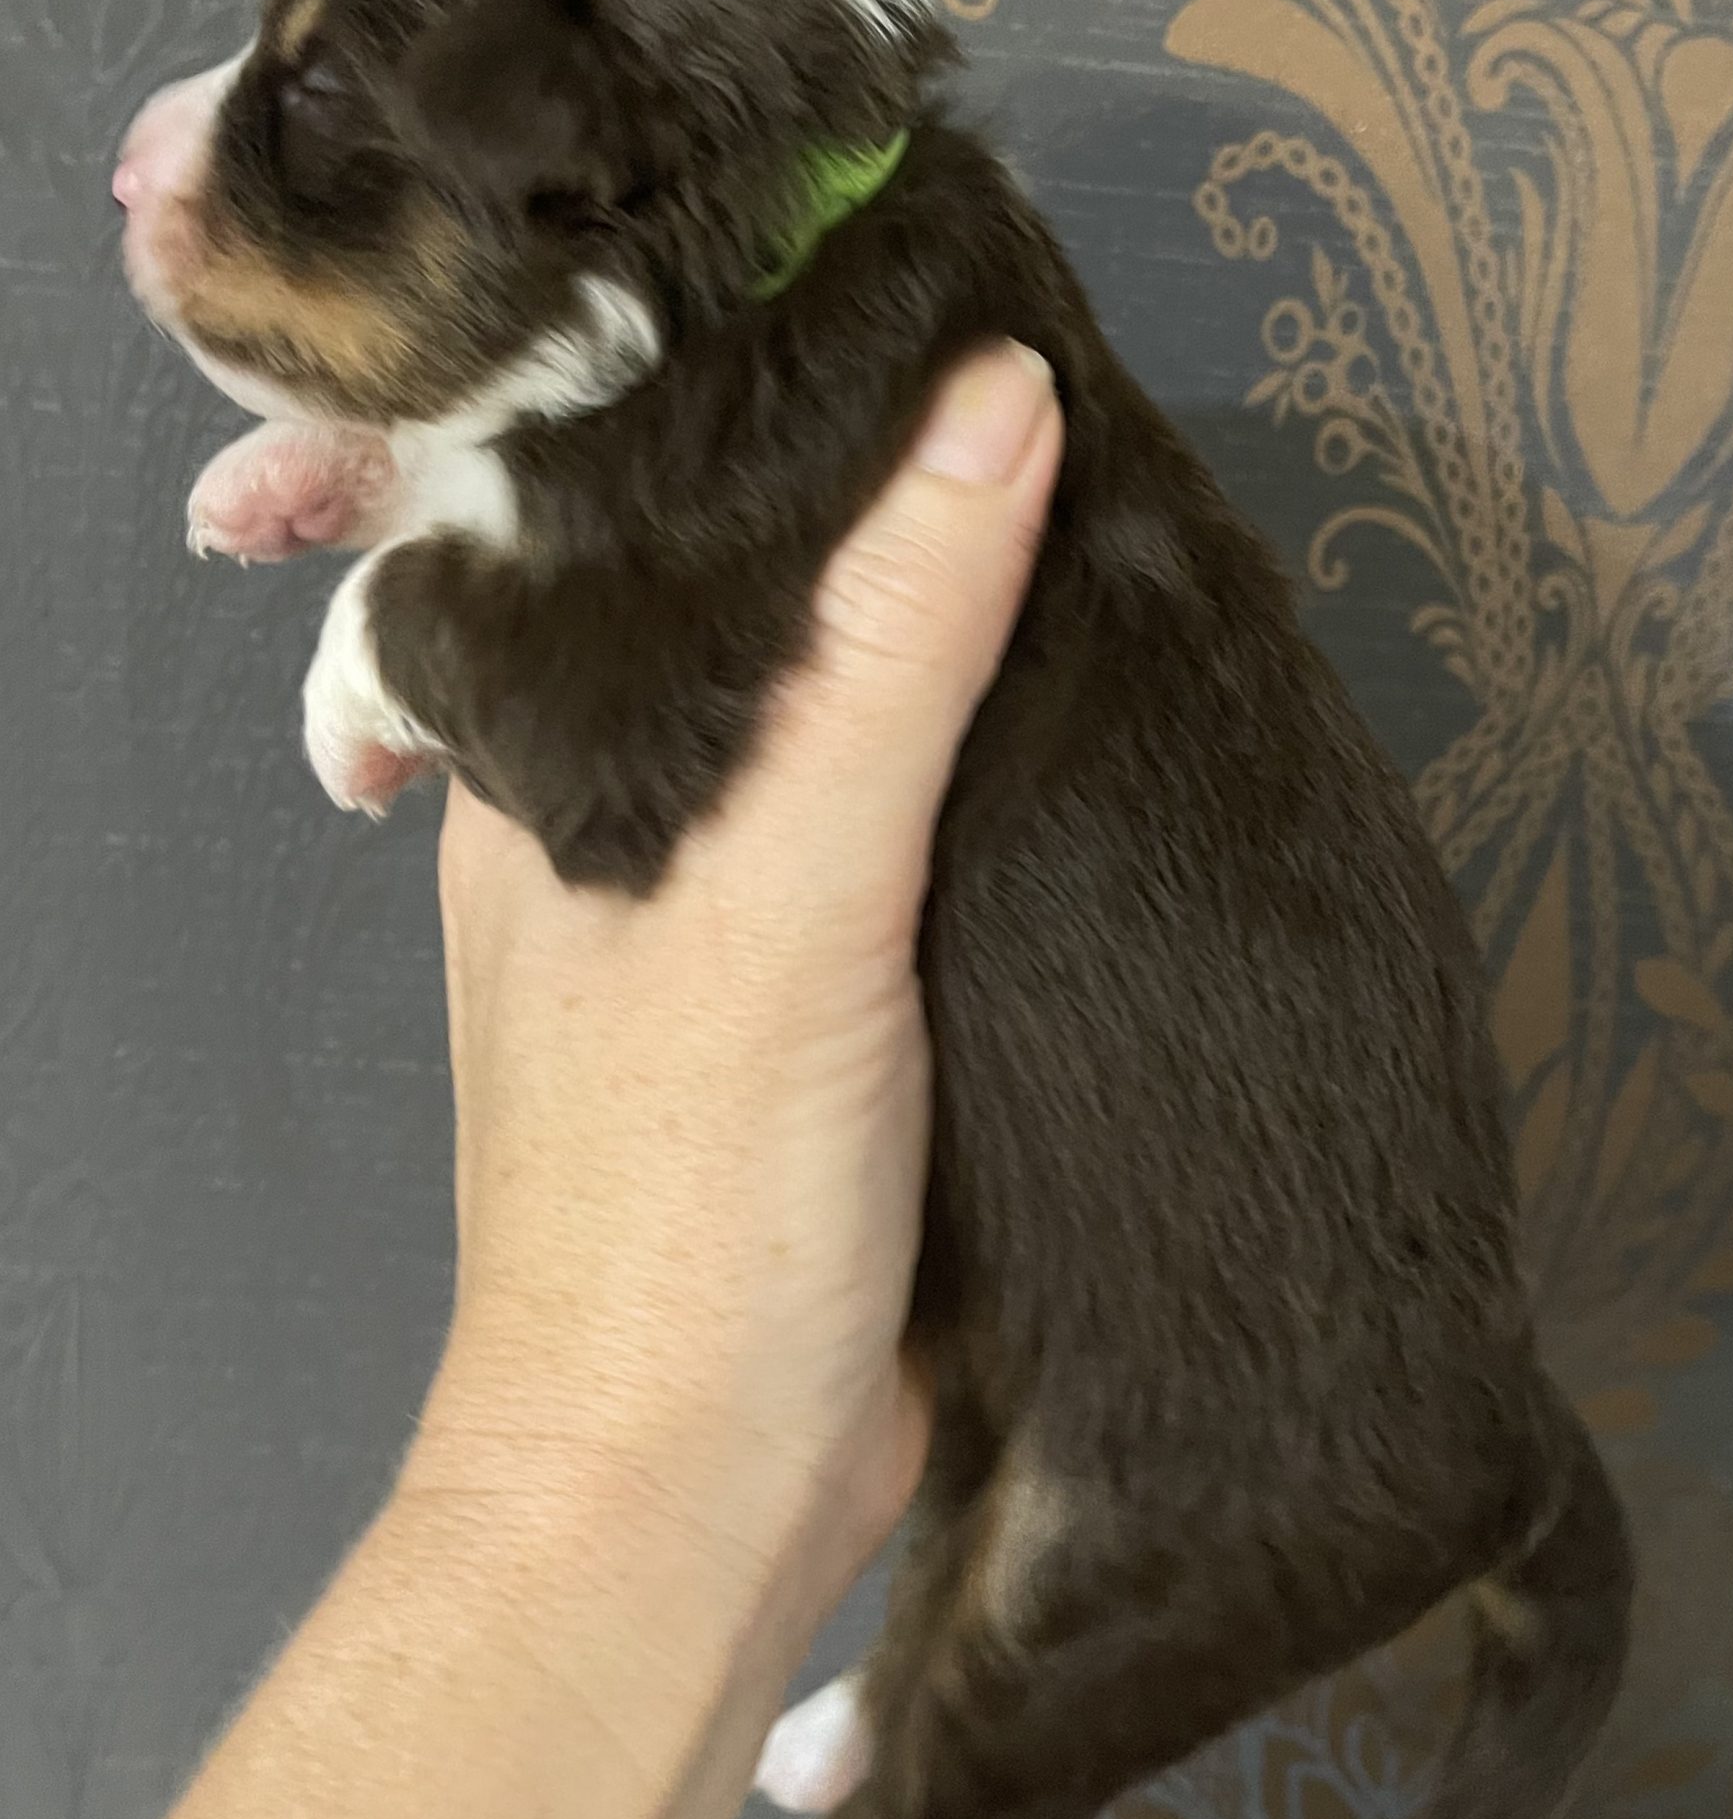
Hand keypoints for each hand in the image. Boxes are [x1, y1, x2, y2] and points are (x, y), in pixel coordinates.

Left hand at [413, 343, 1061, 1630]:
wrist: (702, 1494)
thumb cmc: (680, 1215)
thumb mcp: (792, 901)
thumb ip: (885, 661)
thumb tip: (990, 406)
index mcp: (553, 778)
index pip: (656, 540)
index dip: (779, 432)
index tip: (913, 324)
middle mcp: (628, 840)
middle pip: (764, 637)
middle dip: (886, 541)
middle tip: (1042, 415)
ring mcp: (732, 936)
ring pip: (848, 754)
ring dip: (952, 675)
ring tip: (1094, 547)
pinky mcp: (832, 1030)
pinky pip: (916, 868)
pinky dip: (990, 804)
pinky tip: (1089, 746)